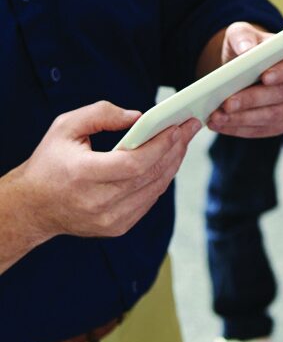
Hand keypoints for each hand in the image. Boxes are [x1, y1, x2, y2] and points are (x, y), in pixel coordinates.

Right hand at [13, 101, 199, 240]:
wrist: (34, 207)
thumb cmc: (50, 163)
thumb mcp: (64, 128)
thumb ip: (100, 114)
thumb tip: (139, 117)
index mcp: (83, 175)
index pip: (134, 163)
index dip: (160, 145)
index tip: (177, 127)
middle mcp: (99, 202)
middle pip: (150, 175)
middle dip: (174, 149)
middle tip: (190, 128)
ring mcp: (111, 219)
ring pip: (155, 189)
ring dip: (173, 164)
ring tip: (182, 142)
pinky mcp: (119, 227)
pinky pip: (149, 200)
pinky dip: (161, 179)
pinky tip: (168, 161)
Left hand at [206, 22, 282, 137]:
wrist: (242, 68)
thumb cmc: (247, 47)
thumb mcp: (242, 33)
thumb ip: (243, 36)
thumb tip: (247, 49)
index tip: (265, 76)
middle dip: (253, 100)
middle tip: (227, 103)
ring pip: (273, 116)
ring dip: (243, 119)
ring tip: (217, 117)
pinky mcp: (282, 123)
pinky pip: (263, 130)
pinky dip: (239, 128)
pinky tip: (220, 125)